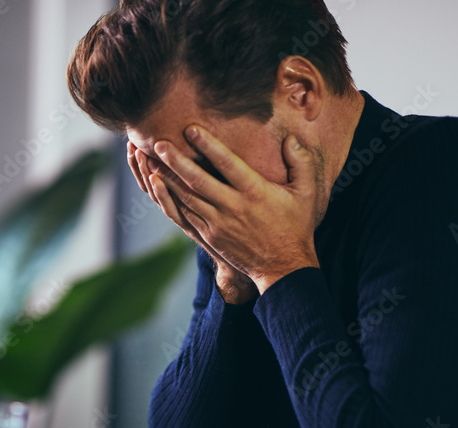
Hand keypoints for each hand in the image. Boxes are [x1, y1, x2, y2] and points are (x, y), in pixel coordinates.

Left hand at [148, 126, 319, 293]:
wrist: (283, 268)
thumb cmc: (296, 226)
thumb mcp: (307, 193)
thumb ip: (301, 162)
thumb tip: (289, 139)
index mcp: (255, 192)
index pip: (227, 164)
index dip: (207, 145)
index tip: (190, 129)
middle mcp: (233, 207)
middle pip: (198, 180)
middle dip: (175, 161)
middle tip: (157, 143)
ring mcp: (218, 224)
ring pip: (186, 198)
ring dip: (166, 178)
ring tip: (149, 160)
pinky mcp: (209, 236)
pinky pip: (185, 214)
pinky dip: (170, 199)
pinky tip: (158, 185)